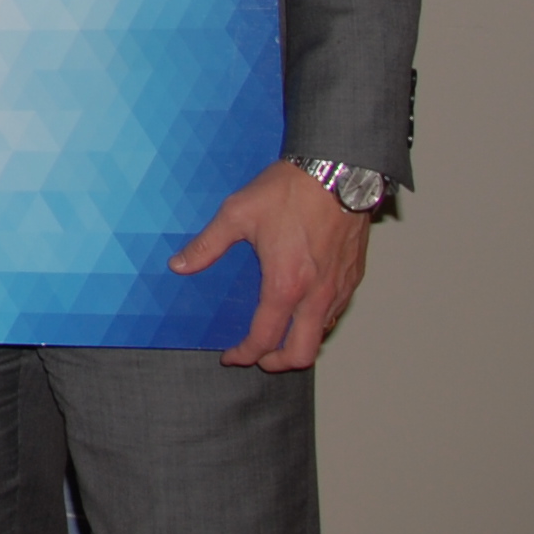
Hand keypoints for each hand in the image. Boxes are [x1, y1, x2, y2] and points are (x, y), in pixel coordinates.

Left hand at [171, 158, 374, 369]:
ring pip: (322, 334)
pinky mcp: (354, 276)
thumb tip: (179, 265)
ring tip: (278, 331)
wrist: (338, 171)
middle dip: (277, 363)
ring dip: (299, 341)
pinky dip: (317, 322)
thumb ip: (207, 245)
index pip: (265, 338)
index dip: (245, 354)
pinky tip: (302, 306)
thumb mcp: (237, 214)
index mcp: (285, 286)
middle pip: (302, 354)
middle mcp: (317, 295)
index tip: (231, 356)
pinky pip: (336, 312)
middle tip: (258, 355)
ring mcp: (340, 288)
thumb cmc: (289, 191)